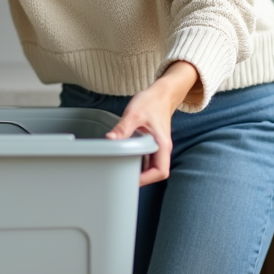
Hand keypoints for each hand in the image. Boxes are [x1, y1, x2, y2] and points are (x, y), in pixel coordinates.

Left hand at [105, 61, 199, 185]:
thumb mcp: (134, 114)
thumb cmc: (151, 102)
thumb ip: (123, 128)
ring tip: (122, 172)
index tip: (131, 180)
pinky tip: (125, 159)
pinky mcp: (153, 143)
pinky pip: (147, 158)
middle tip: (123, 178)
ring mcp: (158, 146)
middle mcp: (162, 148)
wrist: (161, 93)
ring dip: (139, 171)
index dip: (147, 180)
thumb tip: (110, 139)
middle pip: (156, 172)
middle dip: (142, 178)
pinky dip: (138, 161)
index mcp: (162, 145)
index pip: (160, 171)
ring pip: (151, 166)